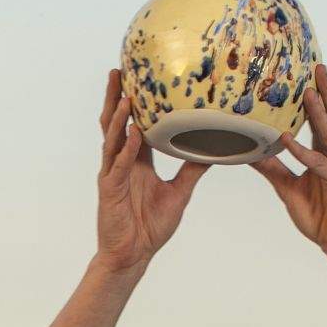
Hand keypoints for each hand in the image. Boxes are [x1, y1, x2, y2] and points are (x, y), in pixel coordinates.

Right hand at [91, 67, 210, 278]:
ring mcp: (113, 175)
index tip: (139, 76)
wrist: (133, 256)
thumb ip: (193, 169)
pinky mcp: (110, 191)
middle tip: (120, 69)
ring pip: (113, 138)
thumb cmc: (150, 227)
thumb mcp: (180, 192)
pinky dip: (126, 148)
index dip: (135, 101)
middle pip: (116, 123)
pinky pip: (119, 165)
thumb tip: (217, 149)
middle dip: (116, 97)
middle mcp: (122, 163)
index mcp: (136, 161)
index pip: (134, 123)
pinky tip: (133, 132)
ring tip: (124, 93)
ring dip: (118, 116)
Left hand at [249, 66, 326, 266]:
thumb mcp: (288, 189)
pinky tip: (286, 138)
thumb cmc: (321, 217)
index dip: (314, 99)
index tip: (303, 77)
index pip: (320, 120)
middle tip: (316, 66)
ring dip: (319, 111)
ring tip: (308, 90)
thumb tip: (250, 154)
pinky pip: (319, 163)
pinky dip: (302, 150)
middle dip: (325, 91)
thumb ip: (273, 170)